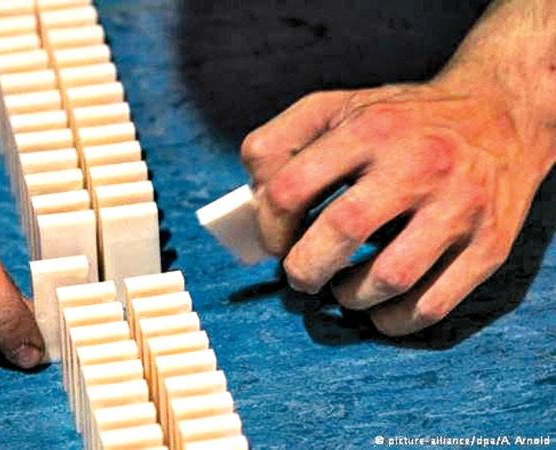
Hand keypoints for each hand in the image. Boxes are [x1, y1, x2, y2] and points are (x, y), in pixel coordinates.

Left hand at [242, 76, 553, 334]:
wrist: (504, 114)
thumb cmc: (403, 121)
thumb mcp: (338, 107)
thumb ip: (281, 143)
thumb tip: (252, 202)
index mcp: (369, 128)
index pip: (289, 189)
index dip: (268, 228)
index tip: (275, 242)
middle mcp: (418, 164)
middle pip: (338, 234)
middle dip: (303, 270)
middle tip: (301, 275)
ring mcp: (458, 206)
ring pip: (387, 278)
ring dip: (348, 297)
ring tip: (342, 289)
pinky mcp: (489, 244)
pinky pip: (431, 305)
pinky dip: (393, 321)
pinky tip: (379, 310)